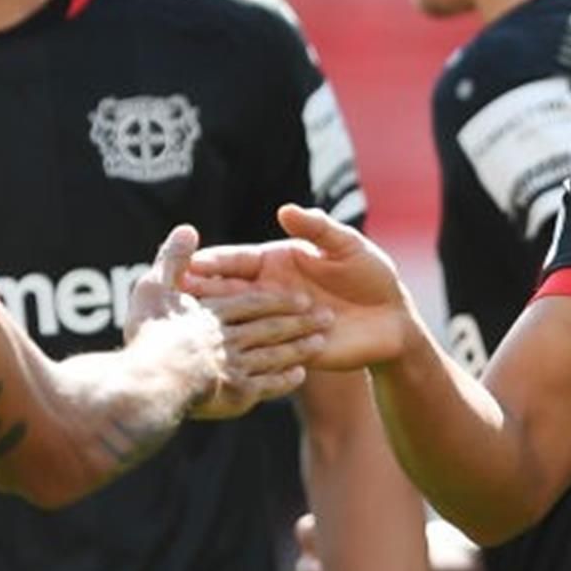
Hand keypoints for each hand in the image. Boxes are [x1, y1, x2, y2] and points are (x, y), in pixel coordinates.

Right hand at [128, 224, 328, 418]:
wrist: (146, 390)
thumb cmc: (148, 337)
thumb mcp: (153, 289)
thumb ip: (173, 259)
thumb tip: (188, 229)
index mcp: (215, 314)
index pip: (250, 301)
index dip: (275, 298)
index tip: (297, 294)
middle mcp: (230, 339)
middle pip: (270, 326)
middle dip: (297, 319)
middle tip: (325, 313)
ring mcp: (237, 369)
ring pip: (275, 353)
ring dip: (299, 346)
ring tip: (319, 340)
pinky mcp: (239, 396)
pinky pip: (269, 384)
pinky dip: (285, 379)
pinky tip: (299, 374)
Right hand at [187, 206, 419, 370]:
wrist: (393, 319)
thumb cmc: (371, 275)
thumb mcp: (346, 246)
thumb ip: (317, 229)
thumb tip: (285, 210)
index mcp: (276, 264)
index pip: (237, 261)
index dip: (215, 261)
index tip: (191, 262)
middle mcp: (271, 294)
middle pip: (230, 292)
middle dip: (205, 293)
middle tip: (177, 295)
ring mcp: (278, 324)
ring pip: (241, 324)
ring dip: (218, 324)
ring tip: (192, 328)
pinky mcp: (290, 351)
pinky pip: (264, 353)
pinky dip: (245, 354)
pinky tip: (225, 360)